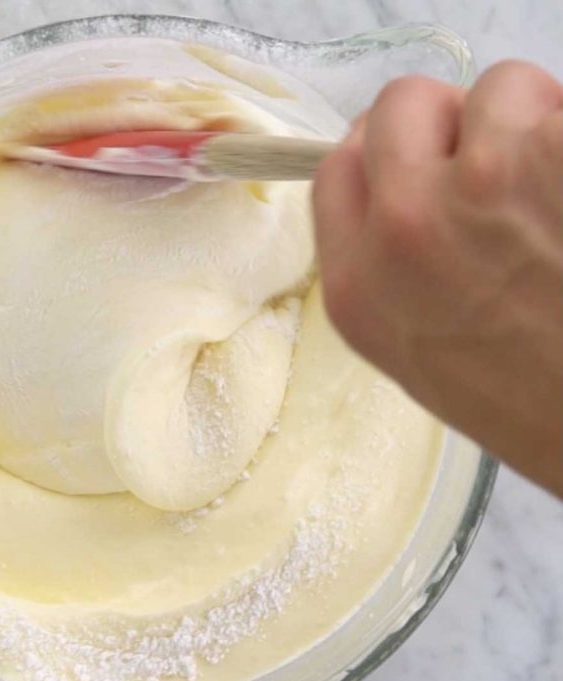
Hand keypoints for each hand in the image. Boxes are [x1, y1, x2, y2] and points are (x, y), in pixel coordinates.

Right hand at [313, 61, 562, 495]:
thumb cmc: (513, 397)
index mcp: (358, 282)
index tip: (412, 156)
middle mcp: (404, 225)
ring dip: (523, 121)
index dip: (375, 150)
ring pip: (497, 87)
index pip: (336, 167)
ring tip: (548, 185)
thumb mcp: (403, 343)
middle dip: (442, 119)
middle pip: (399, 104)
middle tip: (484, 158)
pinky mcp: (560, 150)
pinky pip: (562, 103)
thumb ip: (377, 259)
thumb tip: (397, 180)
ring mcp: (485, 181)